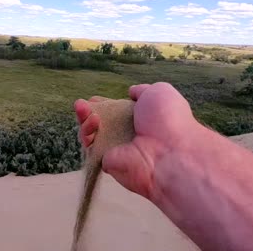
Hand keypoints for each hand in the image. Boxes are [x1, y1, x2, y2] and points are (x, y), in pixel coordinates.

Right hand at [74, 83, 201, 199]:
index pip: (116, 112)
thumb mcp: (159, 92)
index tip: (95, 99)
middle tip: (82, 104)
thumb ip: (142, 90)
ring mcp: (116, 149)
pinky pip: (90, 148)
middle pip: (100, 123)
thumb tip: (131, 91)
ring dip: (84, 119)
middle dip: (88, 111)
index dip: (104, 105)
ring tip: (82, 107)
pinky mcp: (106, 162)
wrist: (170, 153)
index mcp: (140, 119)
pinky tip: (92, 121)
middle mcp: (127, 134)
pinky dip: (86, 133)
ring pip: (92, 135)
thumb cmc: (169, 120)